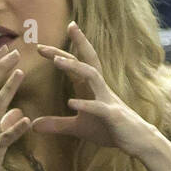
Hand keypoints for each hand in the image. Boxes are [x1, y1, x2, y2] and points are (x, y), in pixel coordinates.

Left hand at [33, 23, 163, 157]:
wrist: (138, 141)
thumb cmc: (109, 130)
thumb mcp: (78, 127)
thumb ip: (57, 124)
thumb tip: (33, 126)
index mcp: (91, 89)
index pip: (76, 65)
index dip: (60, 54)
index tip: (41, 47)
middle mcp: (100, 89)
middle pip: (88, 60)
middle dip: (78, 43)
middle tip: (66, 28)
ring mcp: (107, 100)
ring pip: (92, 76)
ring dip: (75, 67)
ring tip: (56, 61)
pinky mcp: (113, 116)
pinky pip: (98, 107)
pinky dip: (85, 104)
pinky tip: (71, 102)